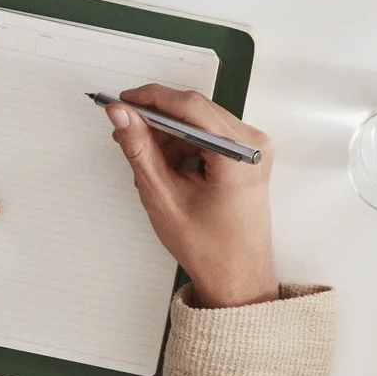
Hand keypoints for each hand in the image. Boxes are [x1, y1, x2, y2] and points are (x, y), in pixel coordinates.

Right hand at [106, 87, 279, 307]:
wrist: (237, 277)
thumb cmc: (208, 247)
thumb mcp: (163, 197)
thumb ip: (140, 150)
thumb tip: (122, 115)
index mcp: (238, 154)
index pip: (190, 106)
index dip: (152, 98)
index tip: (123, 101)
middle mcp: (253, 144)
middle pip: (196, 111)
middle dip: (157, 120)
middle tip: (125, 130)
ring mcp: (254, 149)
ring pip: (200, 123)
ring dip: (169, 136)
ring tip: (147, 165)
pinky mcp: (248, 156)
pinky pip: (210, 136)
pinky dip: (185, 146)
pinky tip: (167, 169)